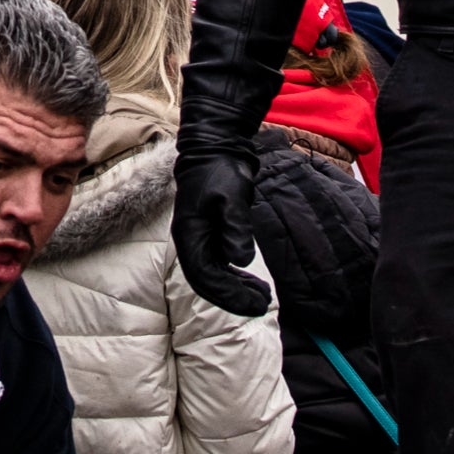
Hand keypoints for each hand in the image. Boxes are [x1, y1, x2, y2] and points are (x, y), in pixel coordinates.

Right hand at [172, 147, 271, 318]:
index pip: (204, 276)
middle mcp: (192, 242)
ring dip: (237, 290)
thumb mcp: (231, 196)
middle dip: (234, 298)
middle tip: (263, 305)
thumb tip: (241, 260)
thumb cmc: (220, 170)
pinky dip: (238, 277)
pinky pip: (222, 265)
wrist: (216, 148)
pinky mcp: (213, 235)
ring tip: (263, 298)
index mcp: (189, 236)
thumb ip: (235, 228)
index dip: (229, 294)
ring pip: (216, 276)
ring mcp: (201, 239)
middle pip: (208, 282)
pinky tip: (255, 283)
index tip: (254, 303)